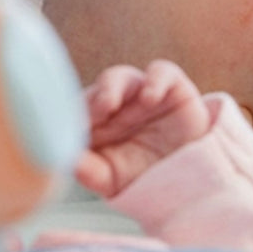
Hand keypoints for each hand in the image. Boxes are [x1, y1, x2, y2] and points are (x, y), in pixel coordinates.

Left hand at [76, 60, 210, 198]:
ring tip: (109, 105)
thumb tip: (66, 163)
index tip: (62, 130)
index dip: (67, 115)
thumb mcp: (113, 180)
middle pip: (94, 91)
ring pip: (120, 76)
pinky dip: (153, 79)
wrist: (190, 175)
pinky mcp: (171, 86)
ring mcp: (141, 93)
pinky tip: (149, 98)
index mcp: (96, 124)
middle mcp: (116, 104)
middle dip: (88, 102)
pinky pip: (160, 71)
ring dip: (111, 87)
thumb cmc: (144, 174)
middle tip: (88, 118)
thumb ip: (90, 172)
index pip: (75, 110)